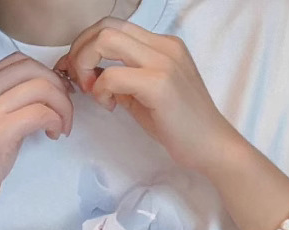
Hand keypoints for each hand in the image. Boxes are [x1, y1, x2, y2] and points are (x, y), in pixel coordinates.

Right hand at [0, 52, 73, 229]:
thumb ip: (9, 104)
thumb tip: (48, 92)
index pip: (18, 61)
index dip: (45, 73)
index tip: (57, 95)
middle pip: (31, 68)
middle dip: (57, 86)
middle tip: (64, 111)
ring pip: (39, 87)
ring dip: (61, 105)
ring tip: (61, 126)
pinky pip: (39, 112)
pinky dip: (54, 120)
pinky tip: (53, 135)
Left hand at [53, 18, 240, 171]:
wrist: (210, 144)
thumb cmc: (178, 125)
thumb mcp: (144, 95)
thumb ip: (121, 80)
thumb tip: (90, 75)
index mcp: (161, 44)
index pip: (112, 26)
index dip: (85, 47)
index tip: (79, 75)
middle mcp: (162, 45)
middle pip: (104, 27)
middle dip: (80, 53)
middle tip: (80, 83)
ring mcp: (162, 61)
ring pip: (105, 41)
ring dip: (86, 66)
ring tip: (93, 93)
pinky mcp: (159, 84)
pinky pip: (112, 75)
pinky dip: (100, 90)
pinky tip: (110, 106)